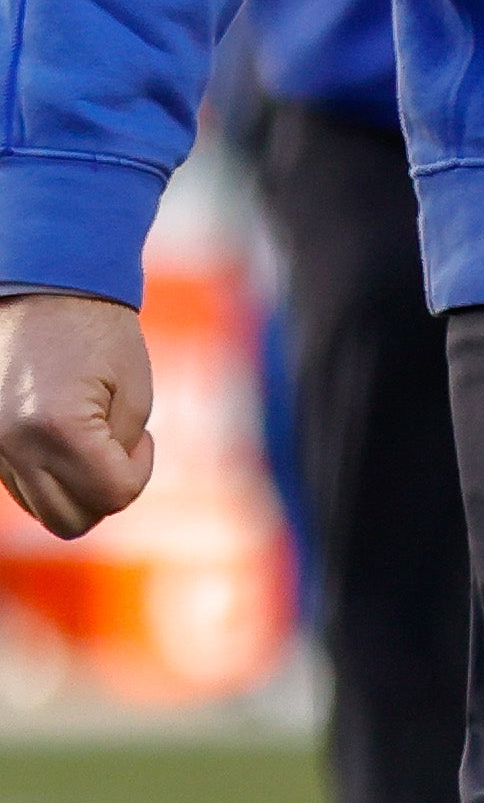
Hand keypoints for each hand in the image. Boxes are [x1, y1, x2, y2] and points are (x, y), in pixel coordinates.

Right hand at [0, 294, 152, 538]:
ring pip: (45, 511)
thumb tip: (109, 490)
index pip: (112, 495)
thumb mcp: (132, 390)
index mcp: (56, 428)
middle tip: (120, 446)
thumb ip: (122, 448)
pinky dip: (52, 478)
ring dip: (78, 489)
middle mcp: (13, 447)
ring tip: (93, 439)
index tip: (142, 437)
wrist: (41, 290)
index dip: (138, 472)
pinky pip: (24, 489)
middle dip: (106, 492)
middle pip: (72, 521)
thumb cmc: (99, 331)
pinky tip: (67, 439)